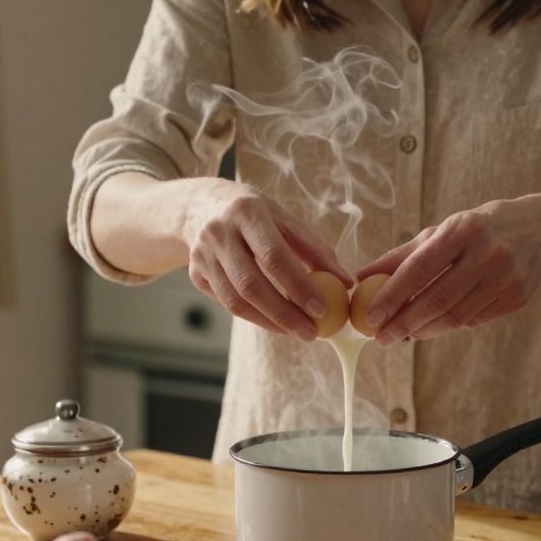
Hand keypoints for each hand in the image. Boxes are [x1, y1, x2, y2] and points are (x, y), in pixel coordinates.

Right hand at [183, 180, 351, 340]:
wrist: (201, 207)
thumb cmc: (256, 215)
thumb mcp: (284, 220)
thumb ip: (315, 250)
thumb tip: (346, 283)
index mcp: (247, 212)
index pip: (274, 256)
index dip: (298, 286)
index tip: (321, 310)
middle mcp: (219, 233)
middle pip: (251, 284)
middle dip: (284, 314)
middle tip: (311, 333)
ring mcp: (202, 255)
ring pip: (235, 301)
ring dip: (269, 322)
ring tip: (296, 332)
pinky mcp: (195, 274)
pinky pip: (226, 304)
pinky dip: (253, 317)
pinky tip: (274, 321)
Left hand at [355, 197, 540, 347]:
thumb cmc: (479, 229)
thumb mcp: (443, 230)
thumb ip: (403, 255)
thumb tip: (362, 277)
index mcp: (463, 230)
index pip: (419, 269)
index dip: (392, 295)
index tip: (370, 317)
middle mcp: (487, 253)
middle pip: (437, 299)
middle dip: (403, 323)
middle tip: (380, 338)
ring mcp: (506, 278)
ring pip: (456, 316)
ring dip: (424, 330)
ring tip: (403, 333)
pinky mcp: (517, 298)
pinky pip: (474, 320)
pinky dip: (449, 325)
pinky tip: (433, 325)